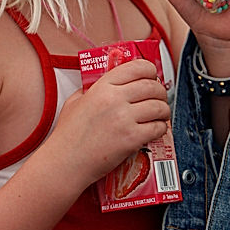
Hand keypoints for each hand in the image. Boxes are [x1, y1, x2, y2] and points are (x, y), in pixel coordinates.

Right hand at [48, 59, 170, 187]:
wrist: (66, 162)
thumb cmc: (68, 135)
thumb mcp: (75, 101)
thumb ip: (91, 89)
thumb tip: (107, 83)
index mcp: (102, 87)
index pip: (137, 67)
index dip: (149, 70)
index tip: (151, 77)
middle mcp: (115, 99)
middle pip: (152, 87)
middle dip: (160, 92)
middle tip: (159, 98)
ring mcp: (124, 119)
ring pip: (159, 107)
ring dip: (163, 111)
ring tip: (160, 115)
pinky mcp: (131, 138)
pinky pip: (158, 128)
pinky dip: (161, 128)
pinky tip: (155, 130)